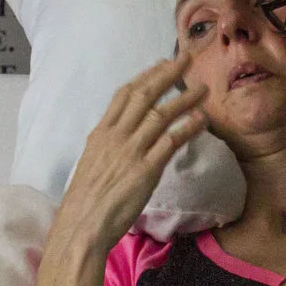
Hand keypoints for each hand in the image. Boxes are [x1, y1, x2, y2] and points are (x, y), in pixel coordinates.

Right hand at [53, 54, 209, 248]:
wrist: (82, 224)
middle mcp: (116, 136)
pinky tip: (201, 120)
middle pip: (145, 95)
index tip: (161, 64)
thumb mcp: (91, 163)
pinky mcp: (146, 170)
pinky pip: (171, 142)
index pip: (124, 94)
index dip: (146, 76)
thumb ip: (108, 147)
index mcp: (100, 133)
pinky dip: (188, 128)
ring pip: (161, 114)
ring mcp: (131, 151)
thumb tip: (121, 139)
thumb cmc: (84, 201)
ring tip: (203, 89)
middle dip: (167, 74)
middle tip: (187, 60)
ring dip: (184, 98)